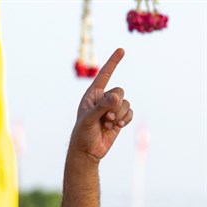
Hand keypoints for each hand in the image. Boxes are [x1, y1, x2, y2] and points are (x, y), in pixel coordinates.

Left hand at [70, 48, 132, 162]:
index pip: (104, 75)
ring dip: (120, 114)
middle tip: (107, 117)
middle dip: (116, 105)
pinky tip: (118, 126)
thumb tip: (117, 97)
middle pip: (120, 91)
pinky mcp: (119, 118)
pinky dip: (126, 119)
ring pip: (126, 103)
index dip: (113, 62)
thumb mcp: (89, 119)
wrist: (87, 151)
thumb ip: (102, 107)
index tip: (121, 50)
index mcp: (92, 95)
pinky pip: (130, 112)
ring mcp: (112, 109)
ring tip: (109, 124)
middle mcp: (103, 99)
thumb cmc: (83, 134)